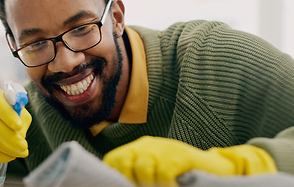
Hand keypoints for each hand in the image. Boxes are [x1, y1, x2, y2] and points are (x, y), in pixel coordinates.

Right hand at [0, 87, 31, 167]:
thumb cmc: (1, 111)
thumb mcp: (12, 108)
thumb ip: (20, 118)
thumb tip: (21, 136)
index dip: (8, 115)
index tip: (19, 126)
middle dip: (10, 138)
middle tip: (24, 148)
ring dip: (7, 149)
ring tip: (20, 153)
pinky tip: (9, 156)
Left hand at [103, 136, 275, 185]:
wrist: (215, 169)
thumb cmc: (179, 176)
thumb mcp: (154, 175)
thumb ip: (137, 177)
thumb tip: (120, 185)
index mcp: (137, 149)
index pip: (113, 160)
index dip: (114, 176)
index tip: (123, 186)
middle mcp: (147, 145)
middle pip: (123, 161)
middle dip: (129, 180)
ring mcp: (164, 147)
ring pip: (143, 168)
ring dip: (149, 184)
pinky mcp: (180, 154)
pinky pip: (164, 172)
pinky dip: (165, 185)